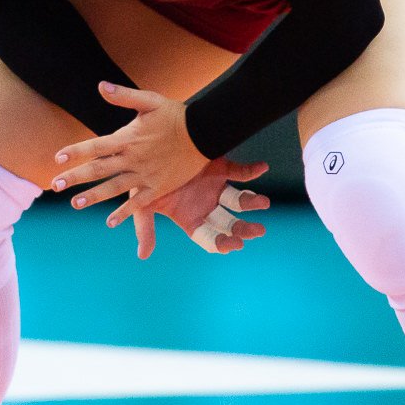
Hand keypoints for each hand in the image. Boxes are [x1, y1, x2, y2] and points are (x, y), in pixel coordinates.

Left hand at [51, 82, 211, 255]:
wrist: (205, 132)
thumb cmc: (176, 115)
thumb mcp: (150, 100)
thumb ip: (124, 96)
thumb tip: (100, 86)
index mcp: (128, 138)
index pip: (95, 146)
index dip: (76, 152)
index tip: (57, 158)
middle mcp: (132, 159)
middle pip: (98, 170)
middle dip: (75, 178)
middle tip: (54, 185)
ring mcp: (145, 175)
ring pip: (114, 188)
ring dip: (93, 196)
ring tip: (75, 203)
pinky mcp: (158, 187)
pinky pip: (138, 203)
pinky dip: (123, 212)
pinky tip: (110, 221)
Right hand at [151, 157, 271, 256]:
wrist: (146, 148)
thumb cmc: (142, 180)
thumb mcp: (141, 204)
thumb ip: (145, 228)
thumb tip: (143, 256)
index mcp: (189, 218)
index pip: (209, 237)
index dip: (221, 242)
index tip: (234, 244)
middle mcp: (205, 206)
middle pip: (229, 223)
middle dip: (244, 229)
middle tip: (258, 231)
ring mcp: (215, 187)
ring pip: (239, 200)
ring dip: (253, 202)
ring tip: (263, 203)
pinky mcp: (221, 167)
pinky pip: (241, 170)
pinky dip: (253, 170)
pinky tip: (262, 167)